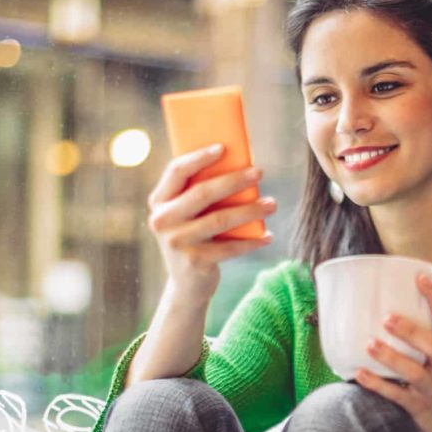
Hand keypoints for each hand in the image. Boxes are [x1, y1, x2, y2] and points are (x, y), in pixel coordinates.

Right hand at [146, 144, 276, 297]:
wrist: (187, 285)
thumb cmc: (195, 238)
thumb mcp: (188, 215)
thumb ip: (199, 192)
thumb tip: (238, 162)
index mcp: (159, 201)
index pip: (176, 171)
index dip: (199, 157)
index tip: (224, 147)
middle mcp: (162, 221)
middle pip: (202, 193)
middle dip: (234, 180)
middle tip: (259, 172)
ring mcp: (177, 243)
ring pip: (220, 219)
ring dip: (251, 210)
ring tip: (272, 204)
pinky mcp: (195, 262)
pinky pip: (230, 247)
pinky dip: (252, 241)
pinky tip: (268, 236)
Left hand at [354, 273, 431, 431]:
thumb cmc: (431, 376)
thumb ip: (422, 328)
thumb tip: (393, 292)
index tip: (421, 279)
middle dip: (413, 332)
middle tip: (387, 318)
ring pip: (415, 373)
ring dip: (392, 358)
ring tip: (370, 344)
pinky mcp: (417, 407)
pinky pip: (396, 395)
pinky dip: (378, 384)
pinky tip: (360, 373)